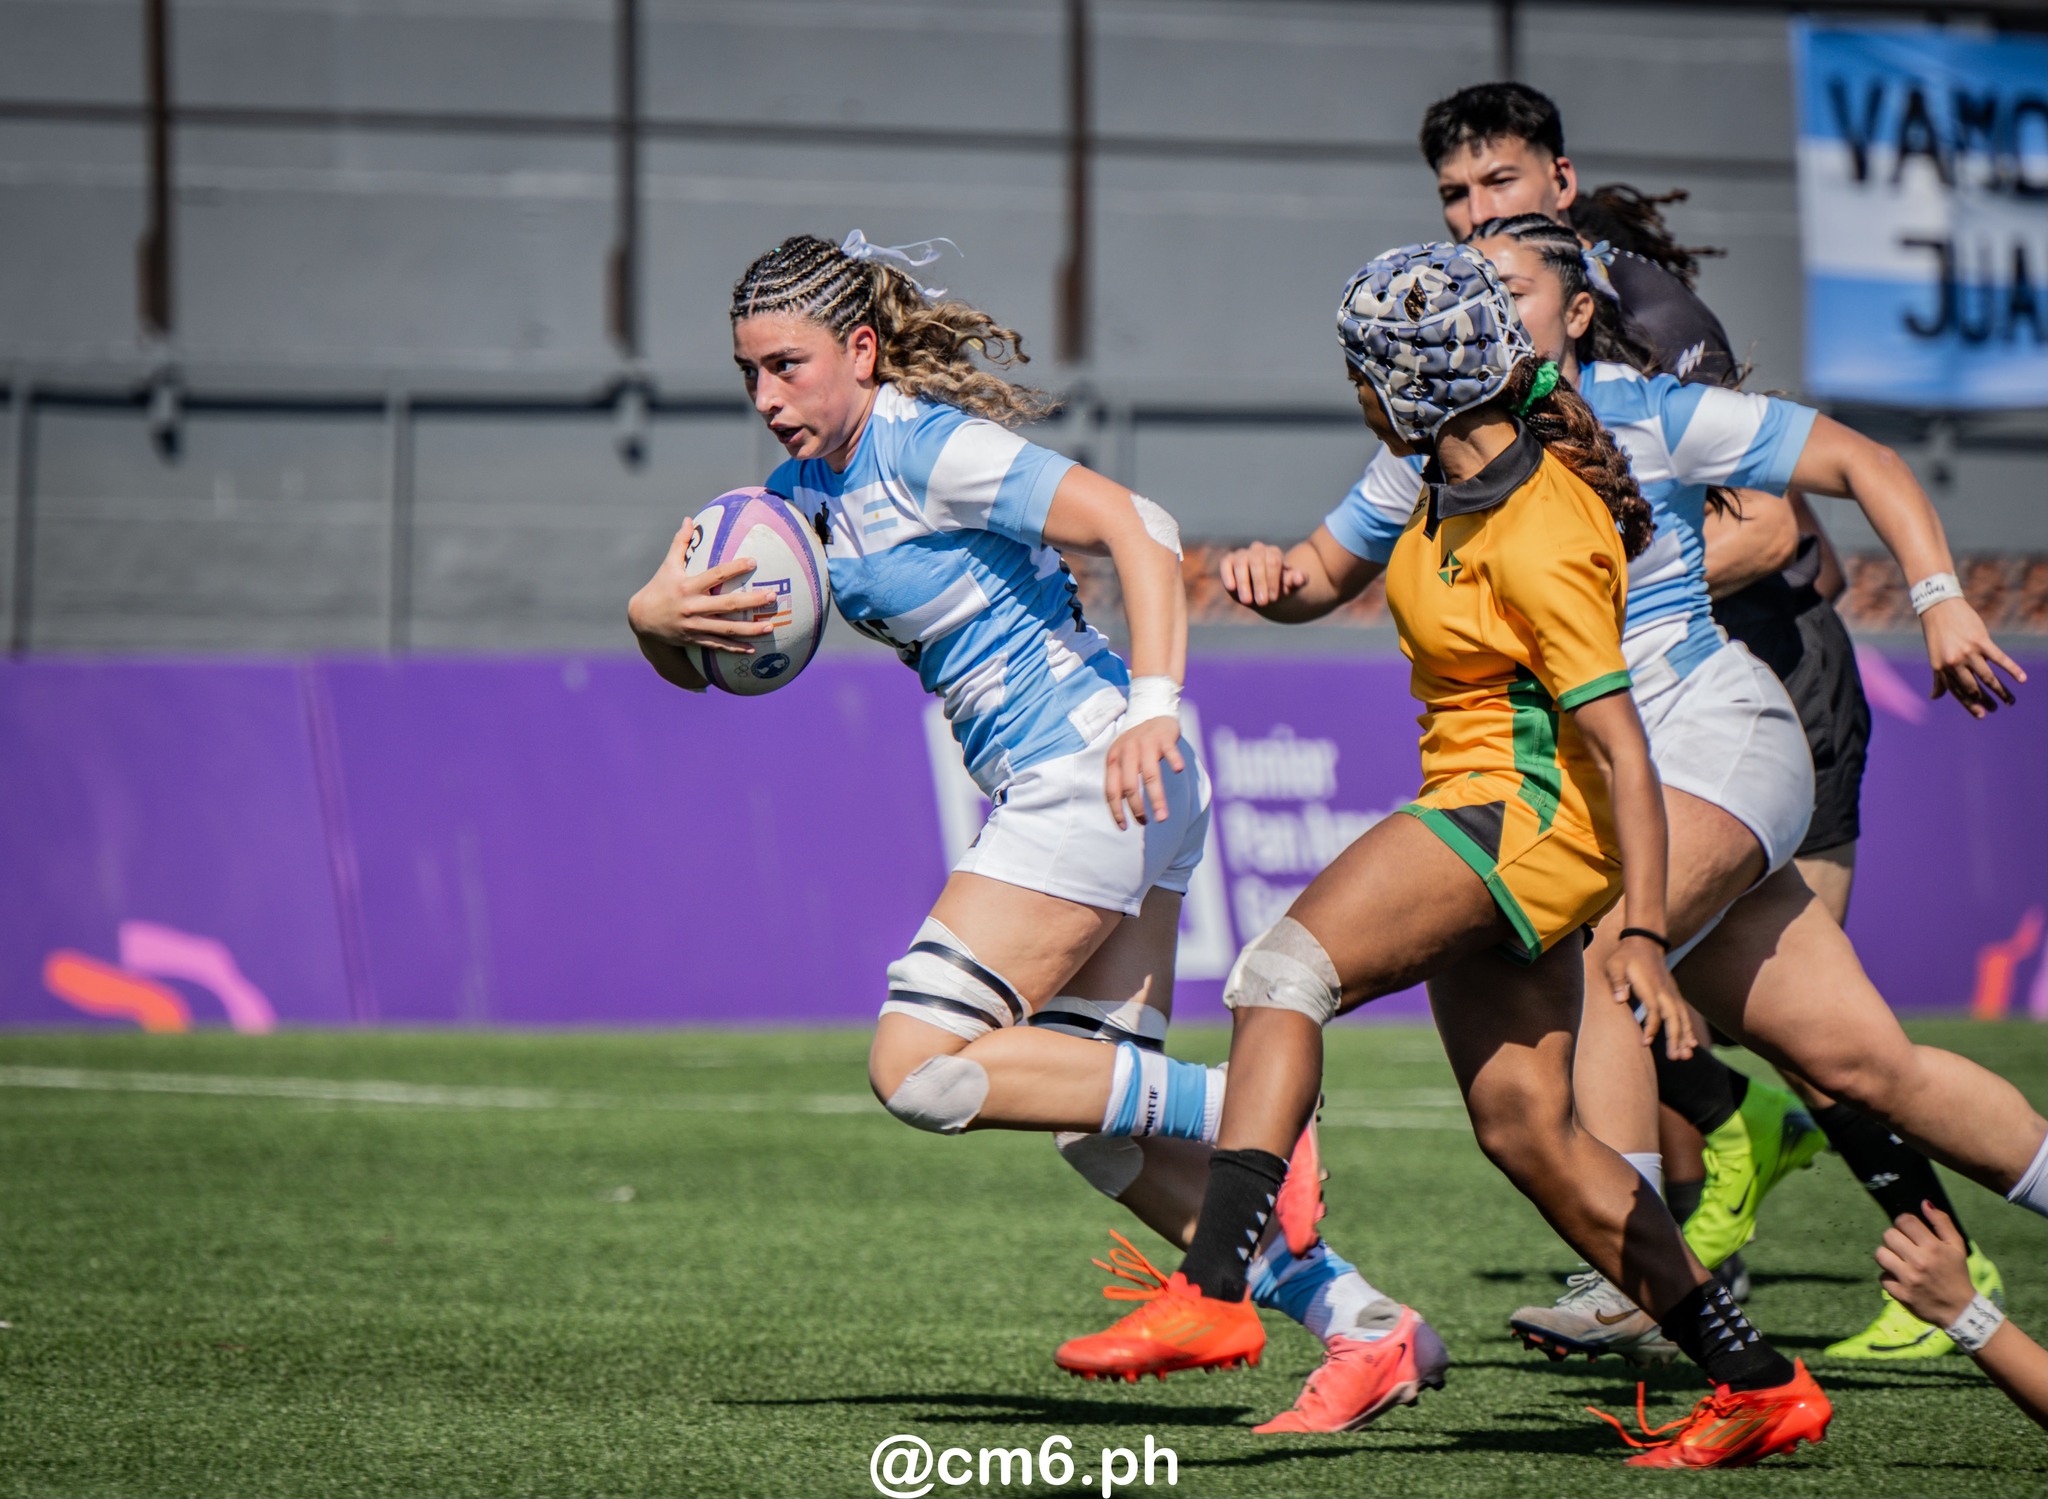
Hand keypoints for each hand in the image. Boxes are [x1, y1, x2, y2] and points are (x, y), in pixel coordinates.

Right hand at [627, 517, 779, 655]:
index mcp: (687, 586)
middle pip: (726, 605)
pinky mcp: (694, 640)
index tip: (753, 562)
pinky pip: (718, 645)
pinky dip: (735, 648)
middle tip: (772, 596)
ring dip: (750, 629)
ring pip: (726, 629)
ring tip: (771, 626)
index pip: (714, 575)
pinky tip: (753, 648)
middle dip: (751, 601)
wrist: (642, 620)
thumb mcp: (668, 565)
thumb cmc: (659, 587)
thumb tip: (689, 519)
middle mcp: (692, 607)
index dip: (734, 568)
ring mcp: (694, 626)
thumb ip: (680, 543)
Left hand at [1104, 715, 1184, 829]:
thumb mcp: (1120, 758)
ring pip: (1150, 775)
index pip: (1111, 790)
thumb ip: (1119, 779)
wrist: (1150, 710)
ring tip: (1163, 817)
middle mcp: (1127, 751)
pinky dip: (1173, 760)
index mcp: (1113, 758)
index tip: (1123, 827)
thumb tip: (1121, 810)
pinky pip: (1169, 751)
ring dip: (1156, 798)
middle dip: (1137, 809)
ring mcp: (1146, 744)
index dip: (1116, 810)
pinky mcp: (1163, 738)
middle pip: (1130, 786)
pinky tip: (1178, 771)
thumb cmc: (1135, 743)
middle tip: (1145, 823)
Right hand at [1219, 542, 1306, 609]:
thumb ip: (1297, 581)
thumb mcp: (1290, 587)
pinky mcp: (1228, 561)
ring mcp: (1241, 554)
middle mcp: (1257, 550)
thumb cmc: (1278, 589)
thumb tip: (1301, 577)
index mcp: (1274, 553)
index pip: (1273, 562)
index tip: (1274, 599)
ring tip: (1247, 601)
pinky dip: (1227, 575)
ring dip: (1244, 583)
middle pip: (1257, 562)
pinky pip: (1225, 564)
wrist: (1263, 595)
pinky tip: (1231, 588)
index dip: (1273, 580)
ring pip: (1241, 563)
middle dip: (1260, 583)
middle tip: (1263, 603)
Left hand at [1606, 935, 1695, 1058]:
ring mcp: (1672, 994)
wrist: (1644, 943)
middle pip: (1674, 1018)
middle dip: (1675, 1038)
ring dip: (1685, 1038)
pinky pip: (1684, 1016)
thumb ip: (1617, 982)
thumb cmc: (1625, 957)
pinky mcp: (1674, 996)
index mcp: (1650, 987)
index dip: (1651, 1027)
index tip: (1644, 1042)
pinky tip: (1692, 1045)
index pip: (1654, 1011)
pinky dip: (1689, 1030)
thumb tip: (1619, 1000)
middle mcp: (1665, 993)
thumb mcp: (1614, 965)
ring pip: (1682, 1019)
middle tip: (1674, 1058)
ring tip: (1685, 1057)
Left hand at [1874, 1204, 1975, 1328]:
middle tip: (1904, 1247)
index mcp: (1933, 1247)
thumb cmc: (1956, 1274)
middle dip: (1895, 1238)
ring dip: (1888, 1256)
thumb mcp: (1957, 1247)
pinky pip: (1882, 1277)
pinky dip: (1889, 1277)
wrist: (1960, 1310)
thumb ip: (1942, 1222)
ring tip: (1899, 1261)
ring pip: (1880, 1255)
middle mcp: (1919, 1261)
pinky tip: (1900, 1279)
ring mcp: (1908, 1279)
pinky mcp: (1900, 1294)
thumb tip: (1924, 1203)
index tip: (1909, 1231)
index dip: (1904, 1223)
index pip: (1904, 1221)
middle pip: (1888, 1235)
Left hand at [1921, 597, 2025, 717]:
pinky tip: (2022, 679)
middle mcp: (1954, 663)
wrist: (1939, 607)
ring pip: (1988, 677)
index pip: (1958, 692)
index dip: (1970, 706)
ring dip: (2001, 691)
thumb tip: (1934, 697)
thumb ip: (1938, 679)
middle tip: (1997, 709)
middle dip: (1986, 701)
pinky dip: (2012, 669)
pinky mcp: (1981, 641)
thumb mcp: (1935, 658)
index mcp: (1943, 669)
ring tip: (2010, 701)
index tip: (1982, 716)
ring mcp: (1968, 652)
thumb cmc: (1937, 635)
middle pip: (1974, 688)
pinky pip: (1999, 659)